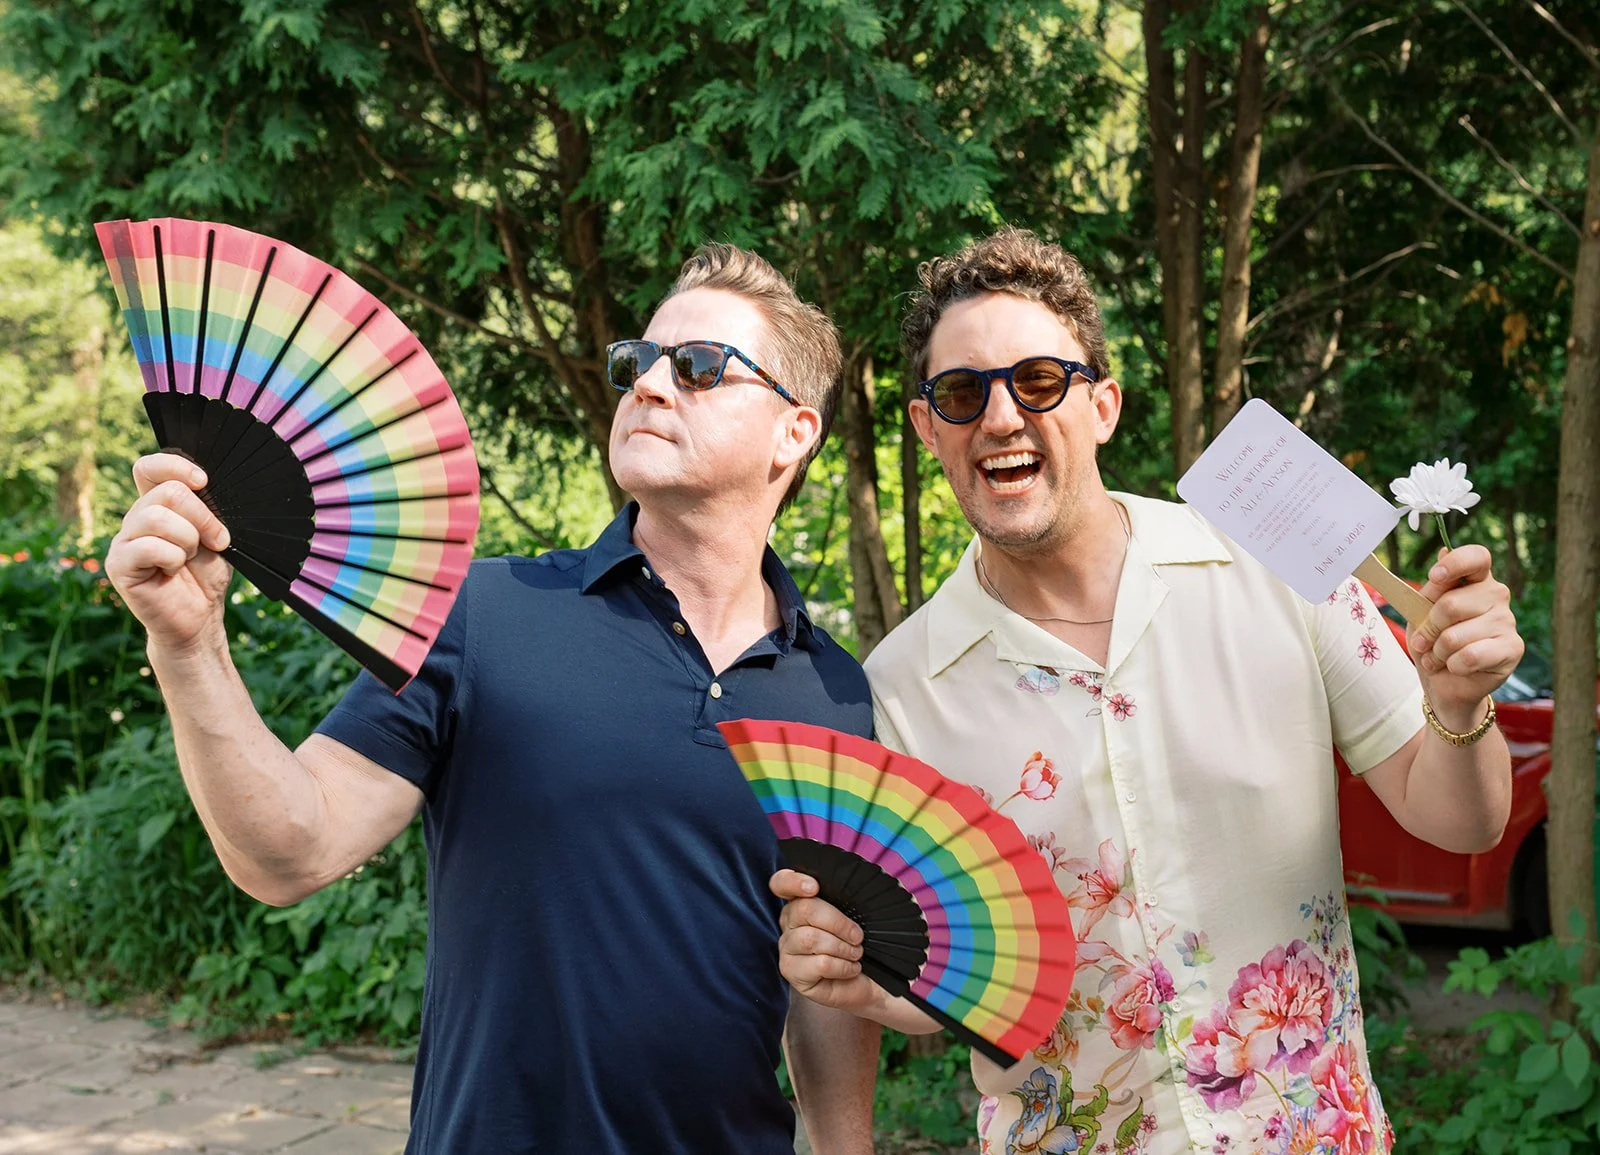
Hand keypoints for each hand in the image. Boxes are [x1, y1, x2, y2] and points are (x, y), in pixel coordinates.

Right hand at [105, 454, 233, 654]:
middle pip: (167, 491)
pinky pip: (149, 547)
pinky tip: (172, 572)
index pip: (149, 468)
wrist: (200, 619)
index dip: (175, 466)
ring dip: (188, 540)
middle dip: (204, 516)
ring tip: (189, 559)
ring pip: (158, 517)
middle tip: (216, 541)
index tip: (204, 481)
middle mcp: (136, 519)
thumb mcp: (213, 536)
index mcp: (156, 507)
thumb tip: (203, 484)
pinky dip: (173, 559)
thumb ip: (205, 509)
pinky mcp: (119, 565)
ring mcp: (124, 541)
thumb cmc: (206, 577)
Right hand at [770, 869, 877, 1014]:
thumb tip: (860, 880)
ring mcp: (787, 948)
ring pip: (811, 938)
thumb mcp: (862, 914)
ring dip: (843, 947)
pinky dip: (843, 966)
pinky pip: (820, 963)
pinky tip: (851, 969)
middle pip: (803, 909)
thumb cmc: (863, 944)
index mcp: (801, 902)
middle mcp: (789, 923)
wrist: (872, 981)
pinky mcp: (792, 972)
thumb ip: (853, 896)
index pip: (781, 883)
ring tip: (856, 954)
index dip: (793, 881)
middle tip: (857, 936)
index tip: (814, 887)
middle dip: (838, 922)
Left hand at [1408, 545, 1522, 726]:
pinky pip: (1469, 656)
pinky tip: (1455, 667)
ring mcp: (1507, 621)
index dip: (1455, 563)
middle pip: (1451, 604)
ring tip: (1439, 657)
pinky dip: (1451, 666)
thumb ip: (1431, 588)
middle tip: (1423, 641)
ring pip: (1455, 635)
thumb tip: (1442, 550)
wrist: (1444, 682)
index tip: (1435, 576)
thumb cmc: (1432, 642)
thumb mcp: (1420, 612)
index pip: (1477, 557)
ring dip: (1437, 652)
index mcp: (1475, 580)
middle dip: (1427, 629)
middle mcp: (1496, 595)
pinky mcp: (1512, 648)